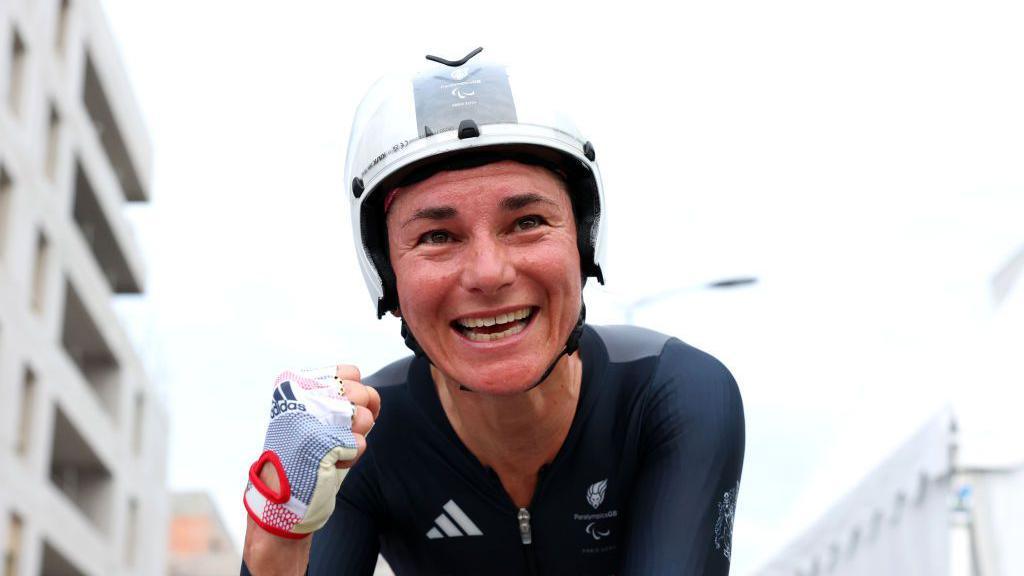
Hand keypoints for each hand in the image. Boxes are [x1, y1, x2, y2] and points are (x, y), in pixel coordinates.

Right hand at [244, 365, 379, 538]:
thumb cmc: (305, 456)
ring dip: (353, 440)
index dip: (355, 397)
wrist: (281, 497)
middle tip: (332, 436)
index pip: (350, 373)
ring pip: (364, 416)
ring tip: (328, 450)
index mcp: (295, 384)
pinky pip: (361, 443)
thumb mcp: (318, 417)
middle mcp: (299, 394)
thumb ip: (345, 399)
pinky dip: (349, 458)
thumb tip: (372, 397)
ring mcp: (310, 416)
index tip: (338, 415)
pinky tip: (325, 465)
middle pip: (361, 392)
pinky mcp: (321, 441)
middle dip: (358, 420)